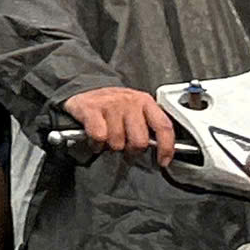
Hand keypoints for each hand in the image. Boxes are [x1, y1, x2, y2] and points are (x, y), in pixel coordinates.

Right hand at [62, 86, 177, 166]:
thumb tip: (160, 148)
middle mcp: (129, 101)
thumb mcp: (135, 109)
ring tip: (108, 138)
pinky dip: (96, 143)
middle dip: (131, 150)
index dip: (166, 148)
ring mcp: (110, 104)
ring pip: (118, 142)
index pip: (164, 127)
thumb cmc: (112, 105)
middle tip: (125, 147)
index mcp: (145, 102)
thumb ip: (149, 124)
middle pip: (139, 141)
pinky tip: (96, 139)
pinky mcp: (91, 108)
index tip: (163, 161)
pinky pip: (99, 137)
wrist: (83, 88)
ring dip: (111, 146)